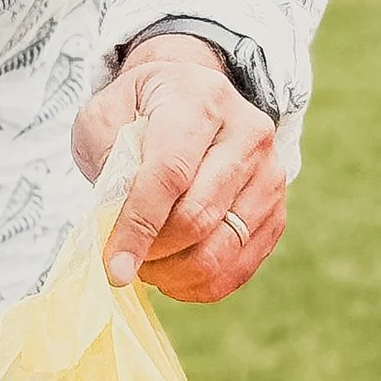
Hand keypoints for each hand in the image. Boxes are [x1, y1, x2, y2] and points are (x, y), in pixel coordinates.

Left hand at [72, 33, 285, 301]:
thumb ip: (106, 161)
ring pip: (222, 250)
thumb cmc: (140, 110)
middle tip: (122, 260)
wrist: (192, 96)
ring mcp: (268, 175)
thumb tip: (115, 221)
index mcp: (200, 102)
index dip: (139, 225)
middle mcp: (247, 135)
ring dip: (175, 273)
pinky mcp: (275, 211)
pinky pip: (241, 266)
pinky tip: (174, 276)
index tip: (113, 266)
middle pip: (198, 216)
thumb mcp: (105, 116)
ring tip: (147, 266)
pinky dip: (202, 285)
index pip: (169, 173)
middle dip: (154, 252)